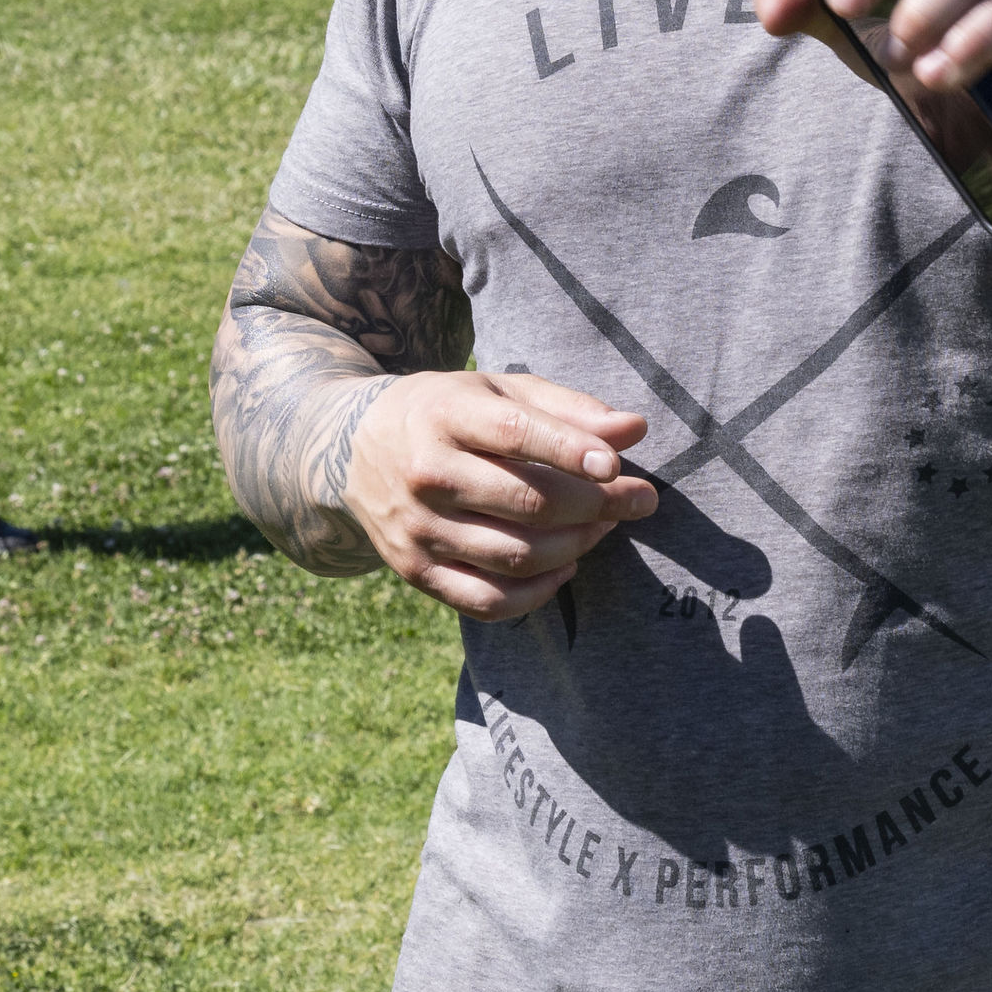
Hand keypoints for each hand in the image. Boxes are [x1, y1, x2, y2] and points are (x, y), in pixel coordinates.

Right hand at [344, 371, 656, 620]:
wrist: (351, 449)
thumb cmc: (447, 413)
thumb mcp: (497, 391)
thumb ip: (567, 409)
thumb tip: (634, 430)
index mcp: (445, 414)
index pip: (515, 433)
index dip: (571, 451)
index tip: (617, 466)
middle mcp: (426, 474)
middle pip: (527, 503)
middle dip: (597, 505)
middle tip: (639, 498)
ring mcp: (417, 529)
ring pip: (516, 557)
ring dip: (577, 546)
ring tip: (602, 527)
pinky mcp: (415, 571)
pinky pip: (488, 601)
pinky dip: (539, 592)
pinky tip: (564, 565)